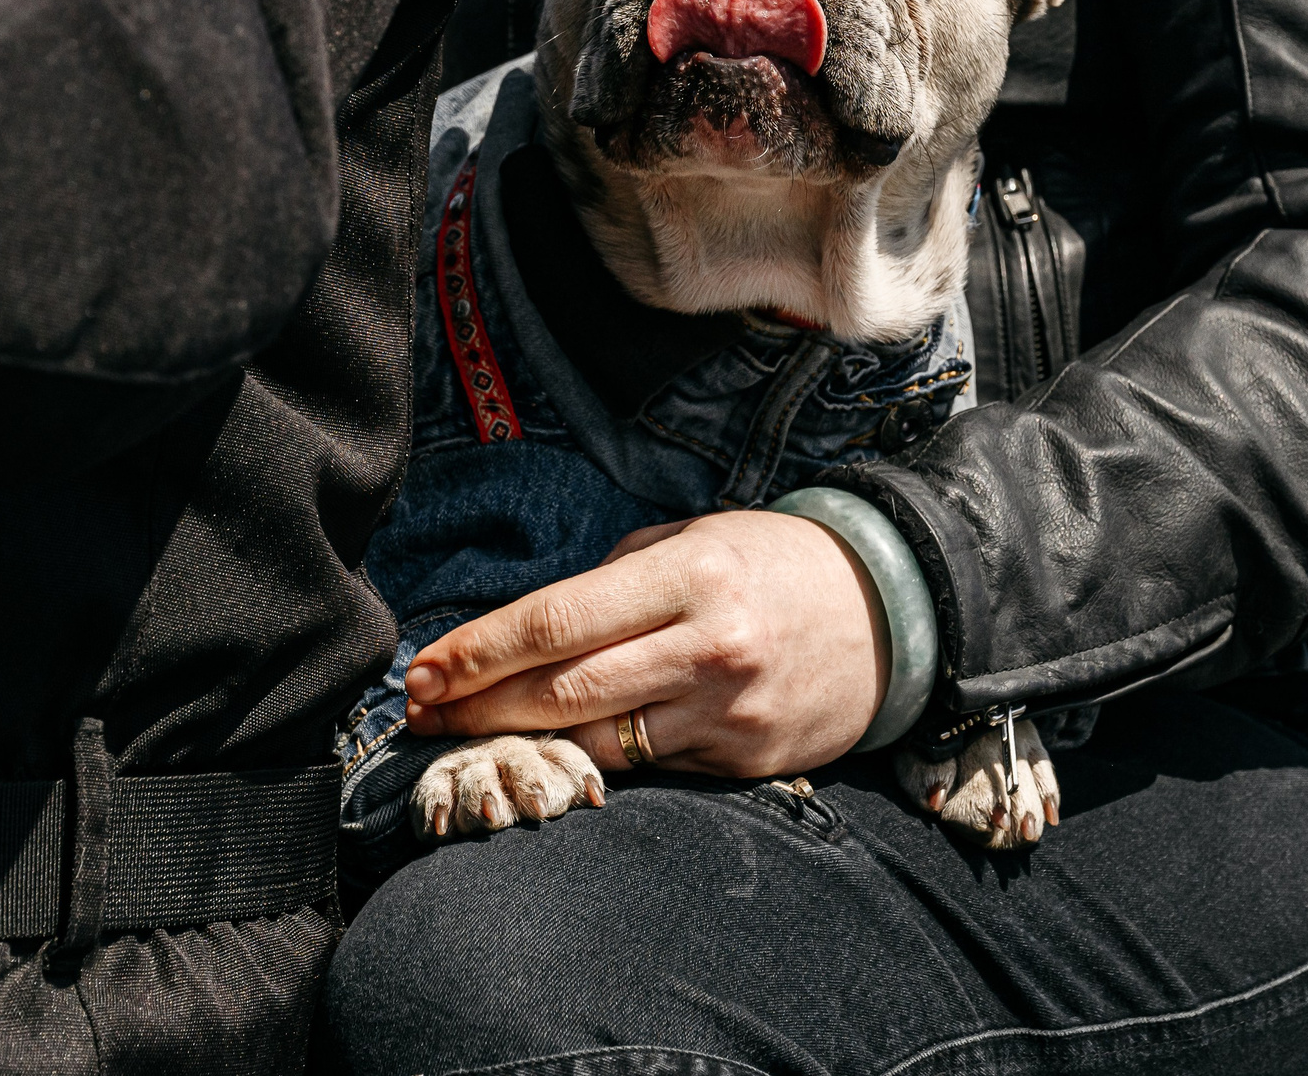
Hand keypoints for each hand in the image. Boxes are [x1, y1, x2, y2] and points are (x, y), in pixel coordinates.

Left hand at [403, 510, 890, 779]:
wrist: (889, 613)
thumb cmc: (771, 565)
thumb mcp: (693, 541)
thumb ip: (612, 582)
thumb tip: (524, 630)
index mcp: (688, 575)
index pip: (556, 620)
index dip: (477, 652)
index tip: (421, 672)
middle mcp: (708, 646)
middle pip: (563, 691)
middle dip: (476, 707)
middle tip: (418, 716)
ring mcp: (728, 712)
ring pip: (596, 741)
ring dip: (518, 744)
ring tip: (463, 738)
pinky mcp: (744, 762)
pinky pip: (647, 767)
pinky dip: (592, 761)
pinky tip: (552, 753)